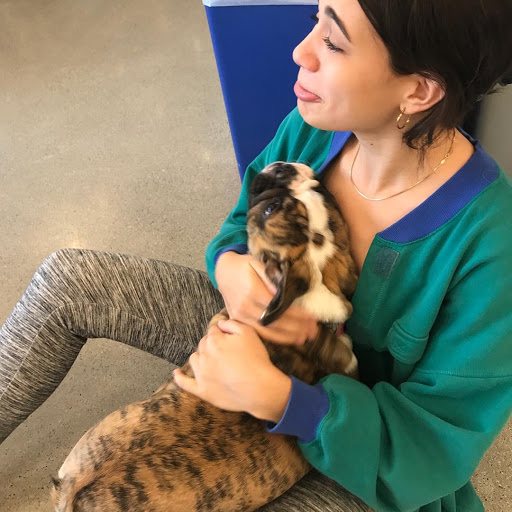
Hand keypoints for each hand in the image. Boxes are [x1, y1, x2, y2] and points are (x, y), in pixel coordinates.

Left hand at [173, 319, 291, 421]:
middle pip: (203, 344)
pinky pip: (185, 383)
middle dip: (212, 344)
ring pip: (194, 359)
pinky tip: (177, 373)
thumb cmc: (256, 359)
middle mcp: (204, 356)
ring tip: (211, 359)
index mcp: (214, 341)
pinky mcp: (202, 390)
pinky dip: (180, 378)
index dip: (222, 333)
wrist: (259, 388)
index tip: (230, 338)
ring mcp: (201, 374)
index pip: (213, 330)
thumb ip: (231, 323)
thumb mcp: (248, 332)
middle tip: (226, 350)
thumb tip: (220, 323)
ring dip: (200, 356)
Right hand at [215, 252, 318, 345]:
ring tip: (304, 338)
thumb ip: (271, 278)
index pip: (279, 306)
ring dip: (287, 336)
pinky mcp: (238, 321)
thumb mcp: (258, 264)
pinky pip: (258, 333)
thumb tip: (284, 292)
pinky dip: (274, 338)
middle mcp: (245, 306)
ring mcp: (240, 316)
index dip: (297, 314)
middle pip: (274, 321)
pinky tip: (287, 339)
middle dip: (296, 328)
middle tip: (313, 330)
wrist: (224, 271)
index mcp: (251, 290)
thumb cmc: (244, 266)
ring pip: (266, 331)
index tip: (312, 317)